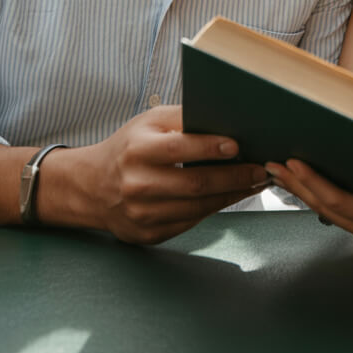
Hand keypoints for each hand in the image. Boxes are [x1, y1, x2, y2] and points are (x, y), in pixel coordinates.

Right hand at [42, 105, 267, 243]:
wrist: (92, 186)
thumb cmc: (130, 146)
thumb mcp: (149, 122)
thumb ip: (183, 118)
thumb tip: (226, 118)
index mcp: (136, 150)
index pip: (179, 149)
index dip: (210, 147)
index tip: (238, 145)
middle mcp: (137, 184)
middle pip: (195, 184)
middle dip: (234, 177)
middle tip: (260, 169)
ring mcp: (141, 214)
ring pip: (197, 208)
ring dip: (231, 195)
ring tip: (254, 182)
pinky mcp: (148, 234)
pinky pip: (190, 222)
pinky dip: (214, 209)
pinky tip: (230, 196)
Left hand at [266, 157, 352, 255]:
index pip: (342, 203)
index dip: (316, 183)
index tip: (295, 164)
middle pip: (326, 209)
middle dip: (298, 186)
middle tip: (272, 164)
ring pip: (328, 213)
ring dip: (304, 192)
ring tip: (279, 172)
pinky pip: (338, 213)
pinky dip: (319, 197)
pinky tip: (307, 185)